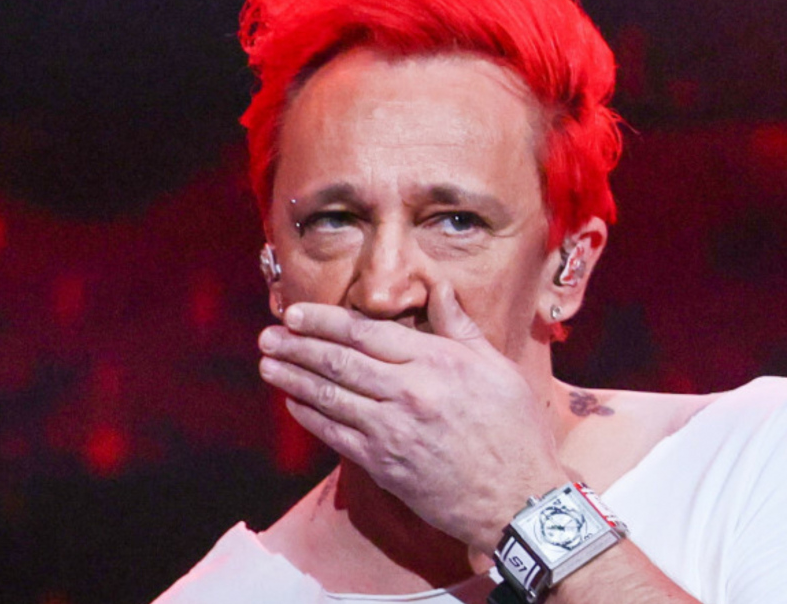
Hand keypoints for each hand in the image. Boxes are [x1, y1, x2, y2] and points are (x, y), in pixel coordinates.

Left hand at [257, 282, 566, 549]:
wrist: (519, 500)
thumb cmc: (514, 431)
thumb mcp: (496, 367)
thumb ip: (459, 326)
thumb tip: (437, 286)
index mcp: (437, 361)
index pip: (366, 332)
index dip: (324, 321)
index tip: (295, 313)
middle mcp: (409, 392)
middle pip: (339, 361)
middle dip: (297, 346)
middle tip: (268, 335)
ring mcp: (392, 431)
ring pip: (330, 396)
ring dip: (293, 378)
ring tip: (267, 363)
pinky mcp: (384, 465)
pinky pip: (336, 435)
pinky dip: (311, 416)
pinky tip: (294, 402)